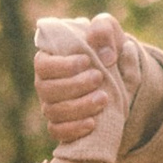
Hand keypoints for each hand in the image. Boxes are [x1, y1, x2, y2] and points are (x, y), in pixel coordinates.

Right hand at [34, 11, 132, 159]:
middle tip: (99, 78)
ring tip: (103, 99)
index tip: (86, 61)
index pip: (43, 65)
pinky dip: (74, 129)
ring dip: (79, 107)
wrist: (120, 75)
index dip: (62, 66)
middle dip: (74, 85)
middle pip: (47, 89)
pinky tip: (92, 123)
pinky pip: (58, 132)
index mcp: (50, 58)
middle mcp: (45, 83)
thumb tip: (106, 56)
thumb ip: (105, 31)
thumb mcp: (109, 31)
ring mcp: (51, 105)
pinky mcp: (61, 124)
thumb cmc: (107, 47)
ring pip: (54, 112)